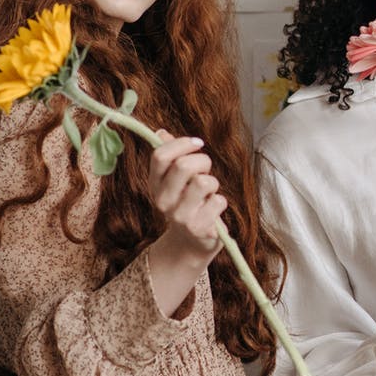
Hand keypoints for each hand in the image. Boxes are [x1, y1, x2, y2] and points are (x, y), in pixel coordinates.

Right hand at [150, 130, 225, 264]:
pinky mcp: (199, 228)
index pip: (160, 155)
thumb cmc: (188, 203)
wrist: (191, 243)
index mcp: (154, 184)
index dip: (182, 143)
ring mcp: (180, 216)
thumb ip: (170, 157)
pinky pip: (218, 201)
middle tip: (206, 171)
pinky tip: (213, 210)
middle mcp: (163, 201)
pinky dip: (220, 202)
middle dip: (203, 161)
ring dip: (213, 183)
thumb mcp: (175, 181)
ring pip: (203, 182)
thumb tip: (161, 132)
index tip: (198, 144)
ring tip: (209, 193)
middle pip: (184, 165)